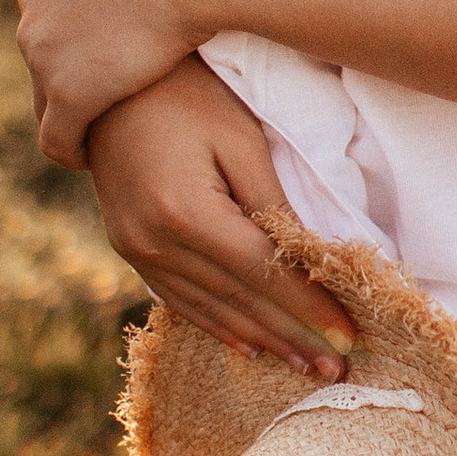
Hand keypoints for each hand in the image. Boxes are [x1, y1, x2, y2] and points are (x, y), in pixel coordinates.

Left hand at [18, 0, 206, 165]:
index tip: (111, 55)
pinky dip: (72, 150)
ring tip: (104, 130)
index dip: (81, 37)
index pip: (53, 12)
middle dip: (70, 74)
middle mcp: (35, 5)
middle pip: (43, 54)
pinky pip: (56, 138)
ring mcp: (44, 51)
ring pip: (46, 96)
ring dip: (69, 113)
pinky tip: (95, 157)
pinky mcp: (66, 93)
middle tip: (111, 96)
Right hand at [86, 62, 356, 374]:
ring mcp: (135, 249)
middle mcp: (154, 241)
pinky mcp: (128, 247)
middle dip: (294, 338)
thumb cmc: (186, 94)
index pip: (263, 274)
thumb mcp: (239, 138)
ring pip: (211, 309)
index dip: (309, 309)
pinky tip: (250, 346)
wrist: (105, 84)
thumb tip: (311, 259)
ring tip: (306, 368)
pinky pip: (180, 299)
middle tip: (339, 372)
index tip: (351, 338)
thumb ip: (272, 202)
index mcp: (185, 212)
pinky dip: (220, 325)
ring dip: (263, 341)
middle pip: (239, 301)